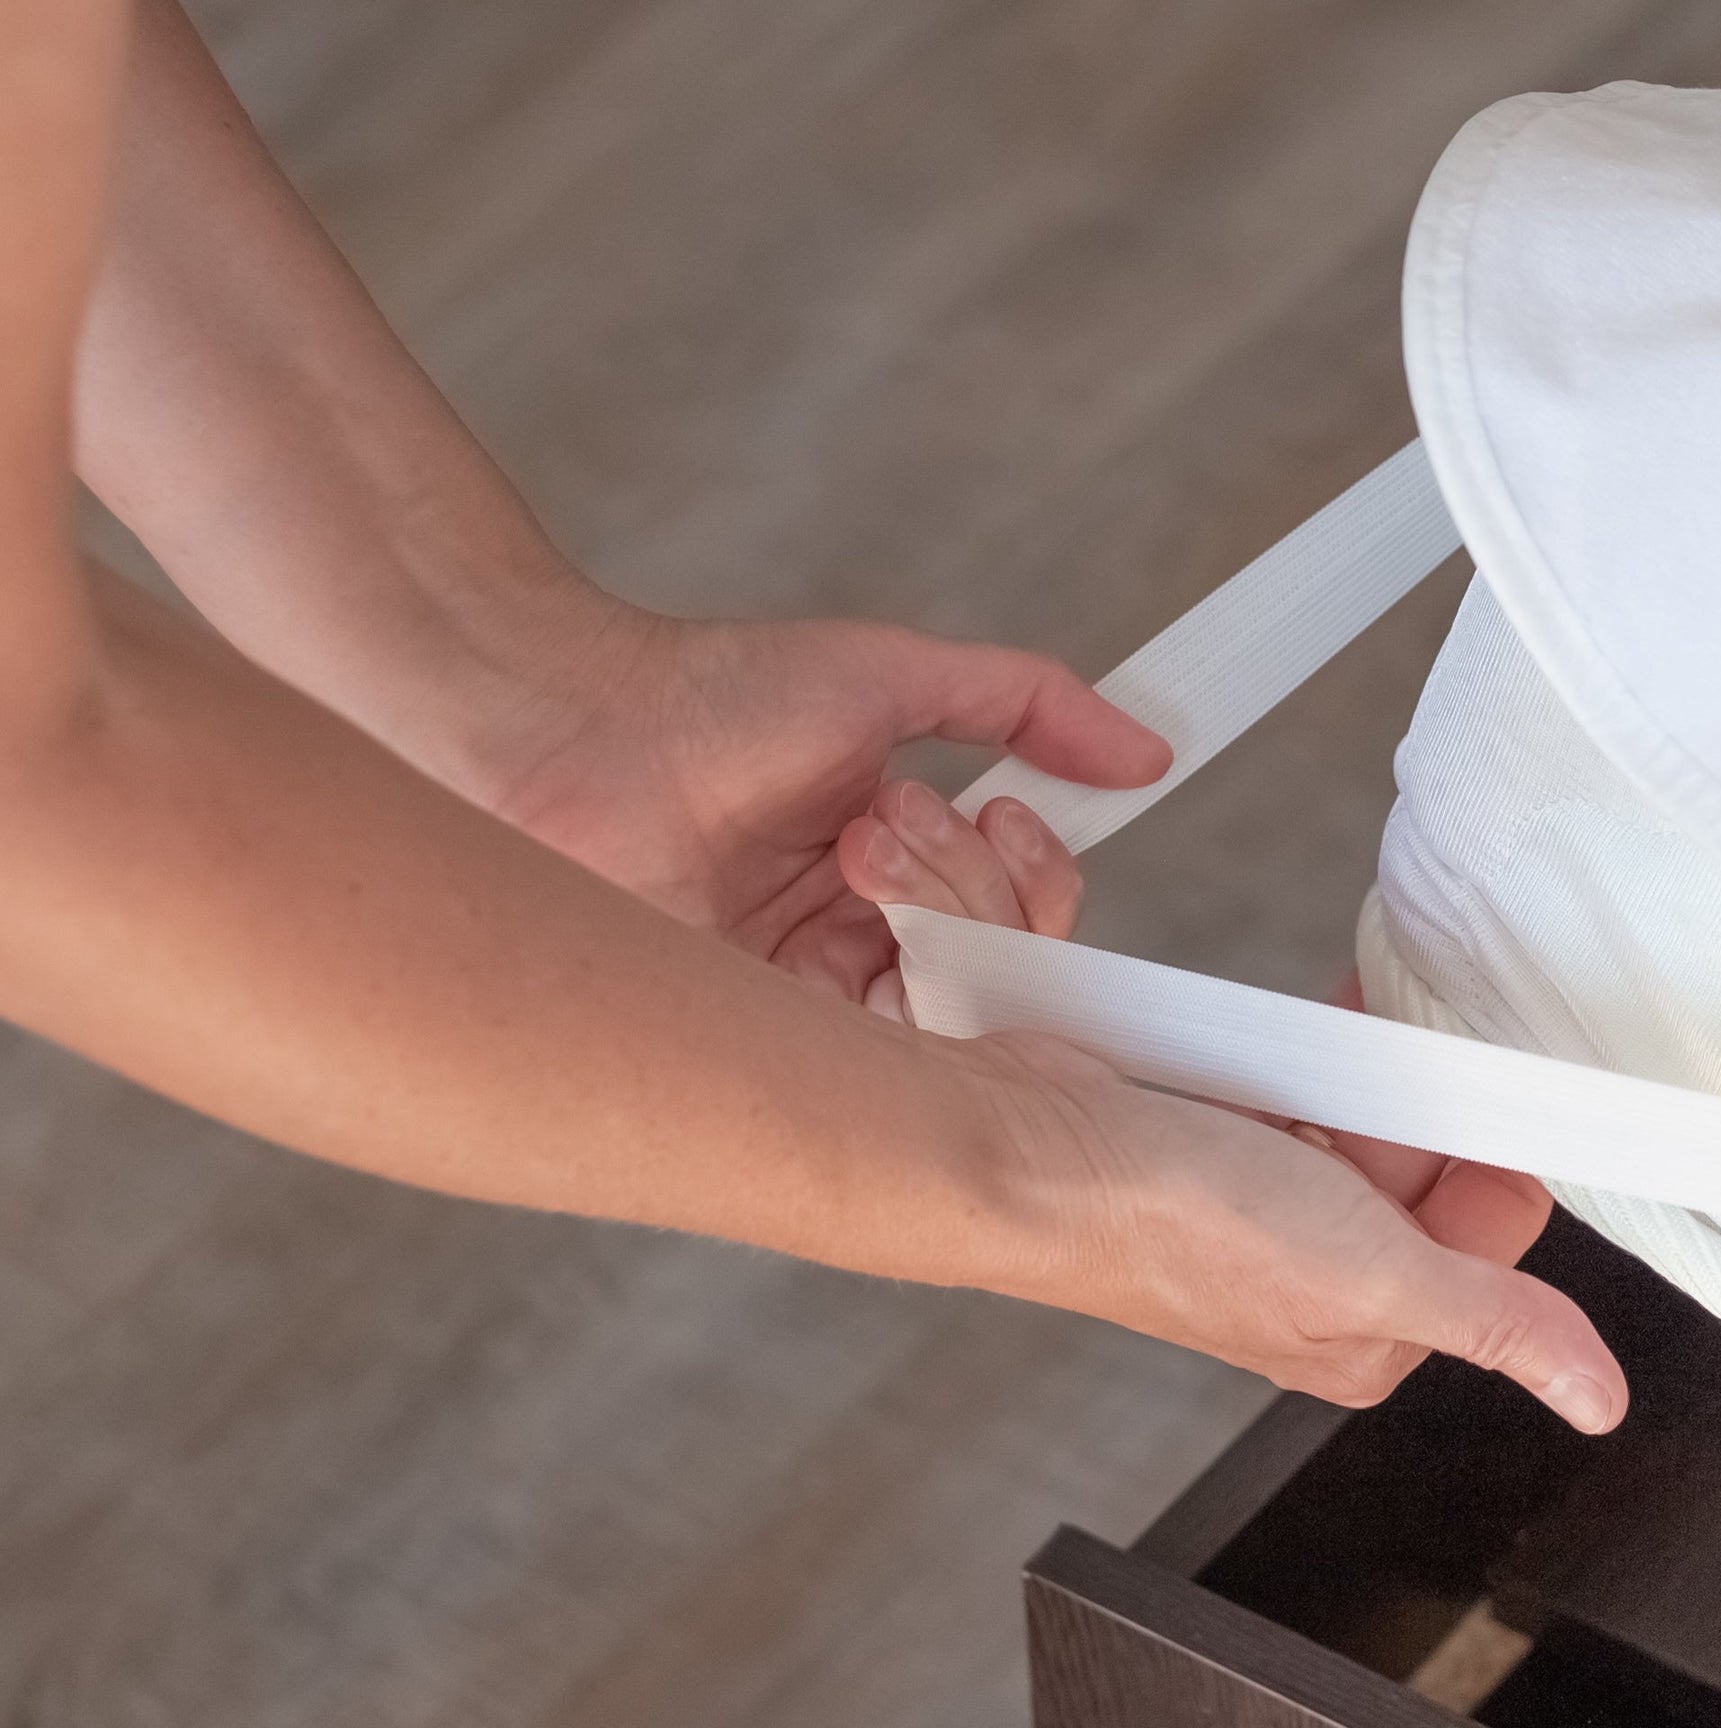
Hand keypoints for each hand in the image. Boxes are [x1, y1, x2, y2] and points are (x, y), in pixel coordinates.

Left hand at [471, 602, 1169, 1001]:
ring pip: (957, 1007)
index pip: (1017, 914)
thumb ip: (1029, 702)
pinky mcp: (763, 1037)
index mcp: (890, 871)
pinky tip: (862, 895)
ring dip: (939, 911)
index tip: (1011, 816)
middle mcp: (856, 942)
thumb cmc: (702, 692)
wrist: (564, 726)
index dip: (1037, 877)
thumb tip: (1149, 750)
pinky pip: (885, 1051)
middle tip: (896, 817)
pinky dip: (904, 983)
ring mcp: (809, 997)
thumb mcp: (895, 676)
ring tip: (860, 842)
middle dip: (982, 887)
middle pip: (1004, 968)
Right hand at [845, 778, 1614, 1425]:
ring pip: (1370, 1120)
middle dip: (1421, 1109)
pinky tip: (1295, 1035)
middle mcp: (1322, 1285)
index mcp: (1368, 1338)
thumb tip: (1598, 1400)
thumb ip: (1497, 1325)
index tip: (1476, 1113)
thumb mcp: (1378, 1276)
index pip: (1489, 1233)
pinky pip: (1305, 1087)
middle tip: (1394, 1074)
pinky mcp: (1224, 1147)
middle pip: (1433, 1171)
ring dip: (1365, 1072)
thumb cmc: (1170, 1231)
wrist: (1028, 1153)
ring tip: (1335, 1051)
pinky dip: (1310, 1055)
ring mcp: (1269, 1212)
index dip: (1488, 1163)